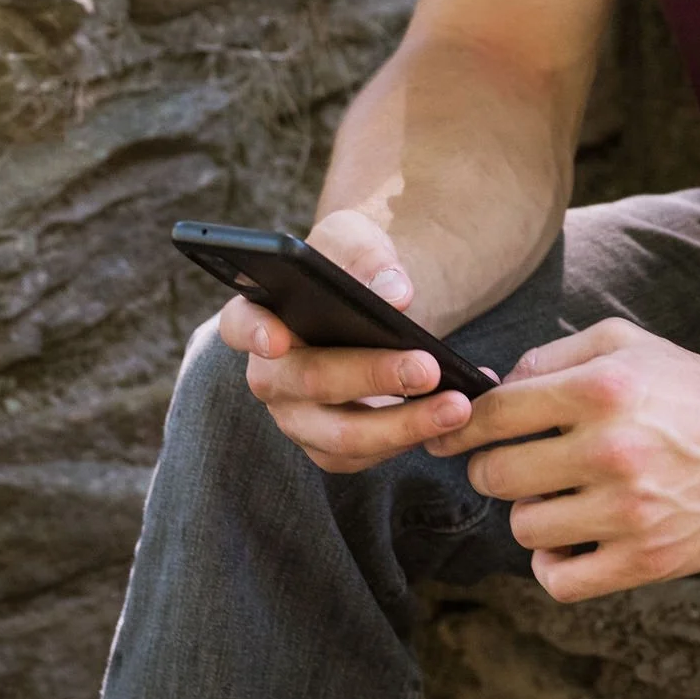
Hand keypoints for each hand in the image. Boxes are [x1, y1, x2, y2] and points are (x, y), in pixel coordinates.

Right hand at [218, 209, 475, 474]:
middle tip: (427, 368)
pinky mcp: (329, 446)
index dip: (256, 333)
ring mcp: (296, 417)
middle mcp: (270, 374)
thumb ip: (369, 257)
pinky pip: (367, 456)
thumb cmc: (352, 266)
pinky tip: (455, 413)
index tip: (278, 337)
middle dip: (372, 378)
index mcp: (259, 315)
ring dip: (403, 425)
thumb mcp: (358, 241)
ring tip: (458, 405)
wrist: (370, 303)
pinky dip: (413, 437)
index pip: (241, 324)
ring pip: (341, 437)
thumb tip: (396, 294)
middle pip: (309, 384)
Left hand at [427, 319, 699, 599]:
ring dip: (529, 513)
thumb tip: (489, 388)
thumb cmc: (689, 386)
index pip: (494, 414)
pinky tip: (569, 539)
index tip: (453, 435)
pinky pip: (560, 580)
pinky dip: (552, 564)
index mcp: (601, 389)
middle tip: (508, 465)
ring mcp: (630, 511)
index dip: (461, 426)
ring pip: (524, 528)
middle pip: (497, 475)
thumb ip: (551, 357)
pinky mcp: (649, 559)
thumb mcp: (623, 344)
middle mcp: (612, 449)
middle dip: (490, 468)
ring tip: (556, 497)